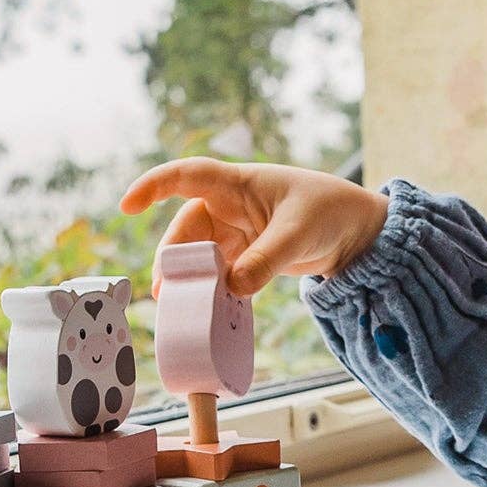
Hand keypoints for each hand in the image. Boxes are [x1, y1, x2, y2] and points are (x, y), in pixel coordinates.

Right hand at [118, 156, 390, 299]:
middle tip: (166, 292)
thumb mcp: (298, 234)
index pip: (188, 175)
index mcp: (239, 184)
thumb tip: (231, 288)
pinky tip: (206, 311)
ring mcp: (238, 231)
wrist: (359, 231)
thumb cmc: (331, 212)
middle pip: (187, 229)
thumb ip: (265, 261)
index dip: (154, 186)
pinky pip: (219, 271)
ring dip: (189, 278)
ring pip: (200, 254)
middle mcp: (232, 205)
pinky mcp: (248, 254)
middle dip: (173, 258)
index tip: (127, 206)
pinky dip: (211, 289)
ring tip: (178, 307)